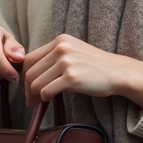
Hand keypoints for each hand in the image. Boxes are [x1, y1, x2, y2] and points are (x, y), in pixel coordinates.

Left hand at [22, 34, 142, 109]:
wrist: (118, 72)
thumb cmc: (96, 66)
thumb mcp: (74, 52)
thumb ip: (55, 57)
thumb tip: (32, 74)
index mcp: (60, 41)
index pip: (30, 58)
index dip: (24, 75)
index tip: (27, 86)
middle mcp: (61, 48)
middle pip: (30, 71)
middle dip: (27, 88)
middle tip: (30, 100)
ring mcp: (66, 62)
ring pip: (36, 83)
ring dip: (36, 95)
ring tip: (39, 102)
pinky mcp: (72, 77)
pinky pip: (46, 91)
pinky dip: (45, 98)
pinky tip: (49, 100)